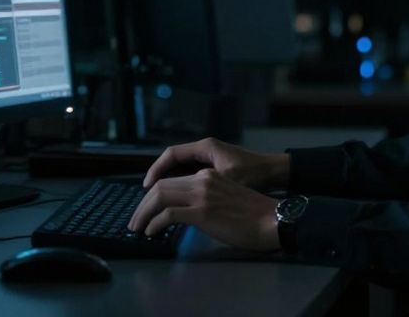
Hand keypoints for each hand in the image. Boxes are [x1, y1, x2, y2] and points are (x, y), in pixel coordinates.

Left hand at [129, 168, 280, 251]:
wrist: (273, 220)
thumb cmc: (255, 216)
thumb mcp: (227, 199)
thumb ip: (207, 200)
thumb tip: (187, 215)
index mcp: (208, 176)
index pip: (171, 181)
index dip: (153, 197)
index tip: (145, 211)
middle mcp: (202, 180)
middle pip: (160, 187)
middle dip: (142, 205)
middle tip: (135, 222)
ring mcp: (202, 195)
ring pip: (160, 197)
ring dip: (143, 214)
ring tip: (137, 228)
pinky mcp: (203, 212)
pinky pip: (168, 214)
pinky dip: (155, 223)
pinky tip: (152, 232)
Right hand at [142, 137, 289, 190]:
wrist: (277, 173)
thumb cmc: (255, 174)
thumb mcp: (228, 181)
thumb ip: (205, 187)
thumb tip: (177, 200)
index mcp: (205, 148)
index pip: (171, 155)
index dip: (156, 170)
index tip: (146, 187)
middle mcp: (205, 151)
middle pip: (173, 163)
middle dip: (158, 180)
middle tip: (146, 199)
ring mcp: (210, 160)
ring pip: (181, 171)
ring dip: (169, 185)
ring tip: (156, 203)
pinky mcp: (215, 170)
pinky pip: (191, 177)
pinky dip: (182, 188)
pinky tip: (176, 203)